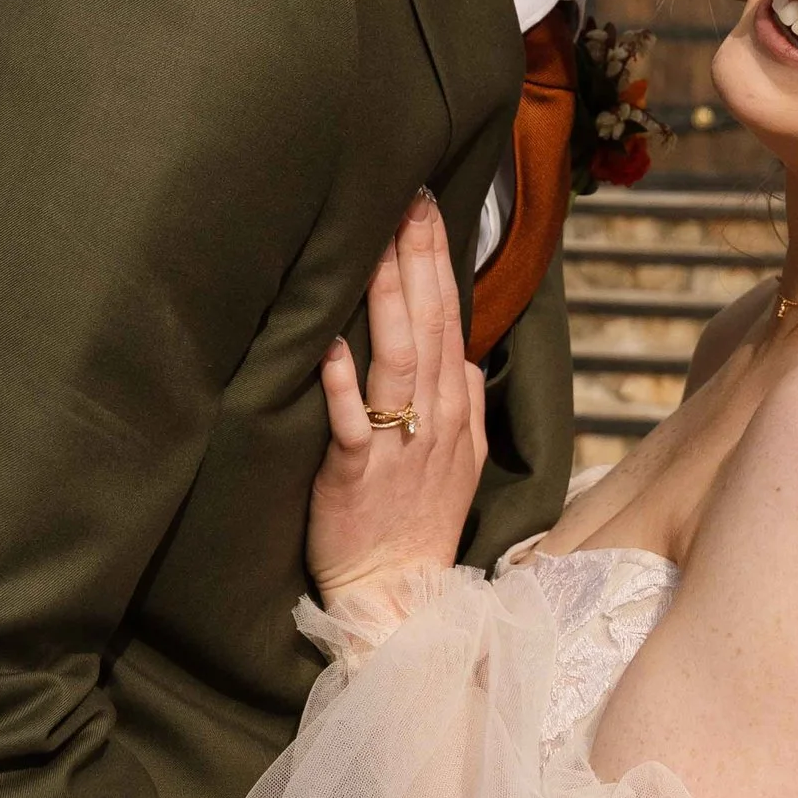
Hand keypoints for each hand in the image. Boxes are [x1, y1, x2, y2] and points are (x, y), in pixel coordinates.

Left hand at [307, 197, 487, 611]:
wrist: (398, 595)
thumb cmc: (421, 524)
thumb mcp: (464, 461)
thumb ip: (465, 403)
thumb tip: (462, 354)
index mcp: (453, 410)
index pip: (449, 320)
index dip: (437, 263)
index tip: (424, 209)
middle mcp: (432, 420)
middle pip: (427, 327)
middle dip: (416, 261)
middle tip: (404, 203)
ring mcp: (397, 447)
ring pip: (396, 362)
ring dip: (387, 302)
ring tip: (376, 249)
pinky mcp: (356, 477)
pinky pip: (352, 425)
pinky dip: (343, 386)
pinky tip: (332, 345)